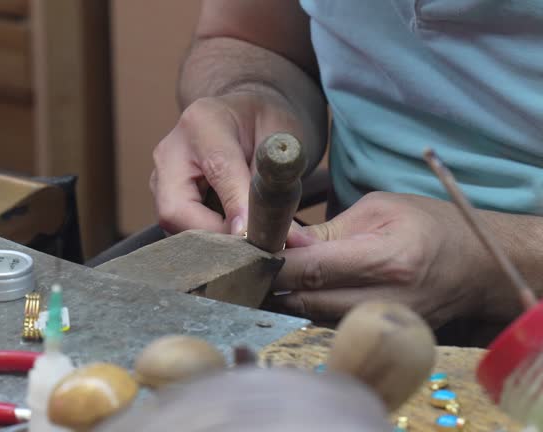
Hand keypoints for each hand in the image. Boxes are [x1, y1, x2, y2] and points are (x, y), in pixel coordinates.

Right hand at [150, 90, 304, 234]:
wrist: (241, 114)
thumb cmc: (261, 121)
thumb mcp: (279, 137)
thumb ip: (277, 181)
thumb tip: (290, 238)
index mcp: (203, 123)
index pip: (218, 169)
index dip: (236, 205)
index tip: (255, 234)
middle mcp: (171, 152)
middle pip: (176, 210)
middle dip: (216, 236)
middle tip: (255, 248)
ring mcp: (161, 177)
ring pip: (175, 226)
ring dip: (214, 241)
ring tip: (250, 243)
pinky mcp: (164, 198)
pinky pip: (180, 230)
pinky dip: (210, 240)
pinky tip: (236, 237)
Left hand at [267, 192, 498, 327]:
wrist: (477, 264)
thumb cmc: (429, 225)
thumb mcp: (379, 208)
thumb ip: (328, 228)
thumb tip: (281, 240)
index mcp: (386, 259)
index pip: (311, 269)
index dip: (272, 264)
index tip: (245, 253)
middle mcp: (385, 298)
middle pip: (305, 302)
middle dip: (270, 286)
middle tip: (244, 268)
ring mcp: (384, 322)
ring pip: (312, 318)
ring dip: (285, 300)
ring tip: (264, 277)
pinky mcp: (381, 333)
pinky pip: (330, 325)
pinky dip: (307, 310)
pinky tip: (294, 292)